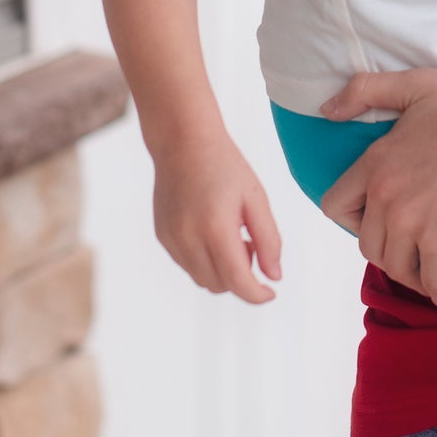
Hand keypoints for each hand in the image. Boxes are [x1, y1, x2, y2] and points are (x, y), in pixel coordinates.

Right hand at [151, 132, 282, 305]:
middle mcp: (188, 238)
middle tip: (250, 242)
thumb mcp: (257, 199)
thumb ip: (269, 240)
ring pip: (202, 279)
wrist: (183, 142)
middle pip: (220, 285)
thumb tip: (274, 276)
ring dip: (222, 271)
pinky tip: (213, 231)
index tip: (271, 293)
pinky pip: (188, 265)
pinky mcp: (162, 236)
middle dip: (241, 277)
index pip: (237, 281)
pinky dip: (205, 260)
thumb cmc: (225, 166)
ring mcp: (171, 239)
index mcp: (215, 227)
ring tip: (232, 235)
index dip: (257, 294)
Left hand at [320, 70, 436, 308]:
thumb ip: (368, 91)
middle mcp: (384, 197)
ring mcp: (410, 224)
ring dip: (410, 276)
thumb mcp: (418, 85)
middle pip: (366, 244)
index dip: (351, 218)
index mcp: (376, 162)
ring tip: (428, 275)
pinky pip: (430, 284)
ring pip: (394, 267)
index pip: (336, 205)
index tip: (373, 221)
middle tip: (407, 250)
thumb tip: (327, 109)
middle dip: (385, 250)